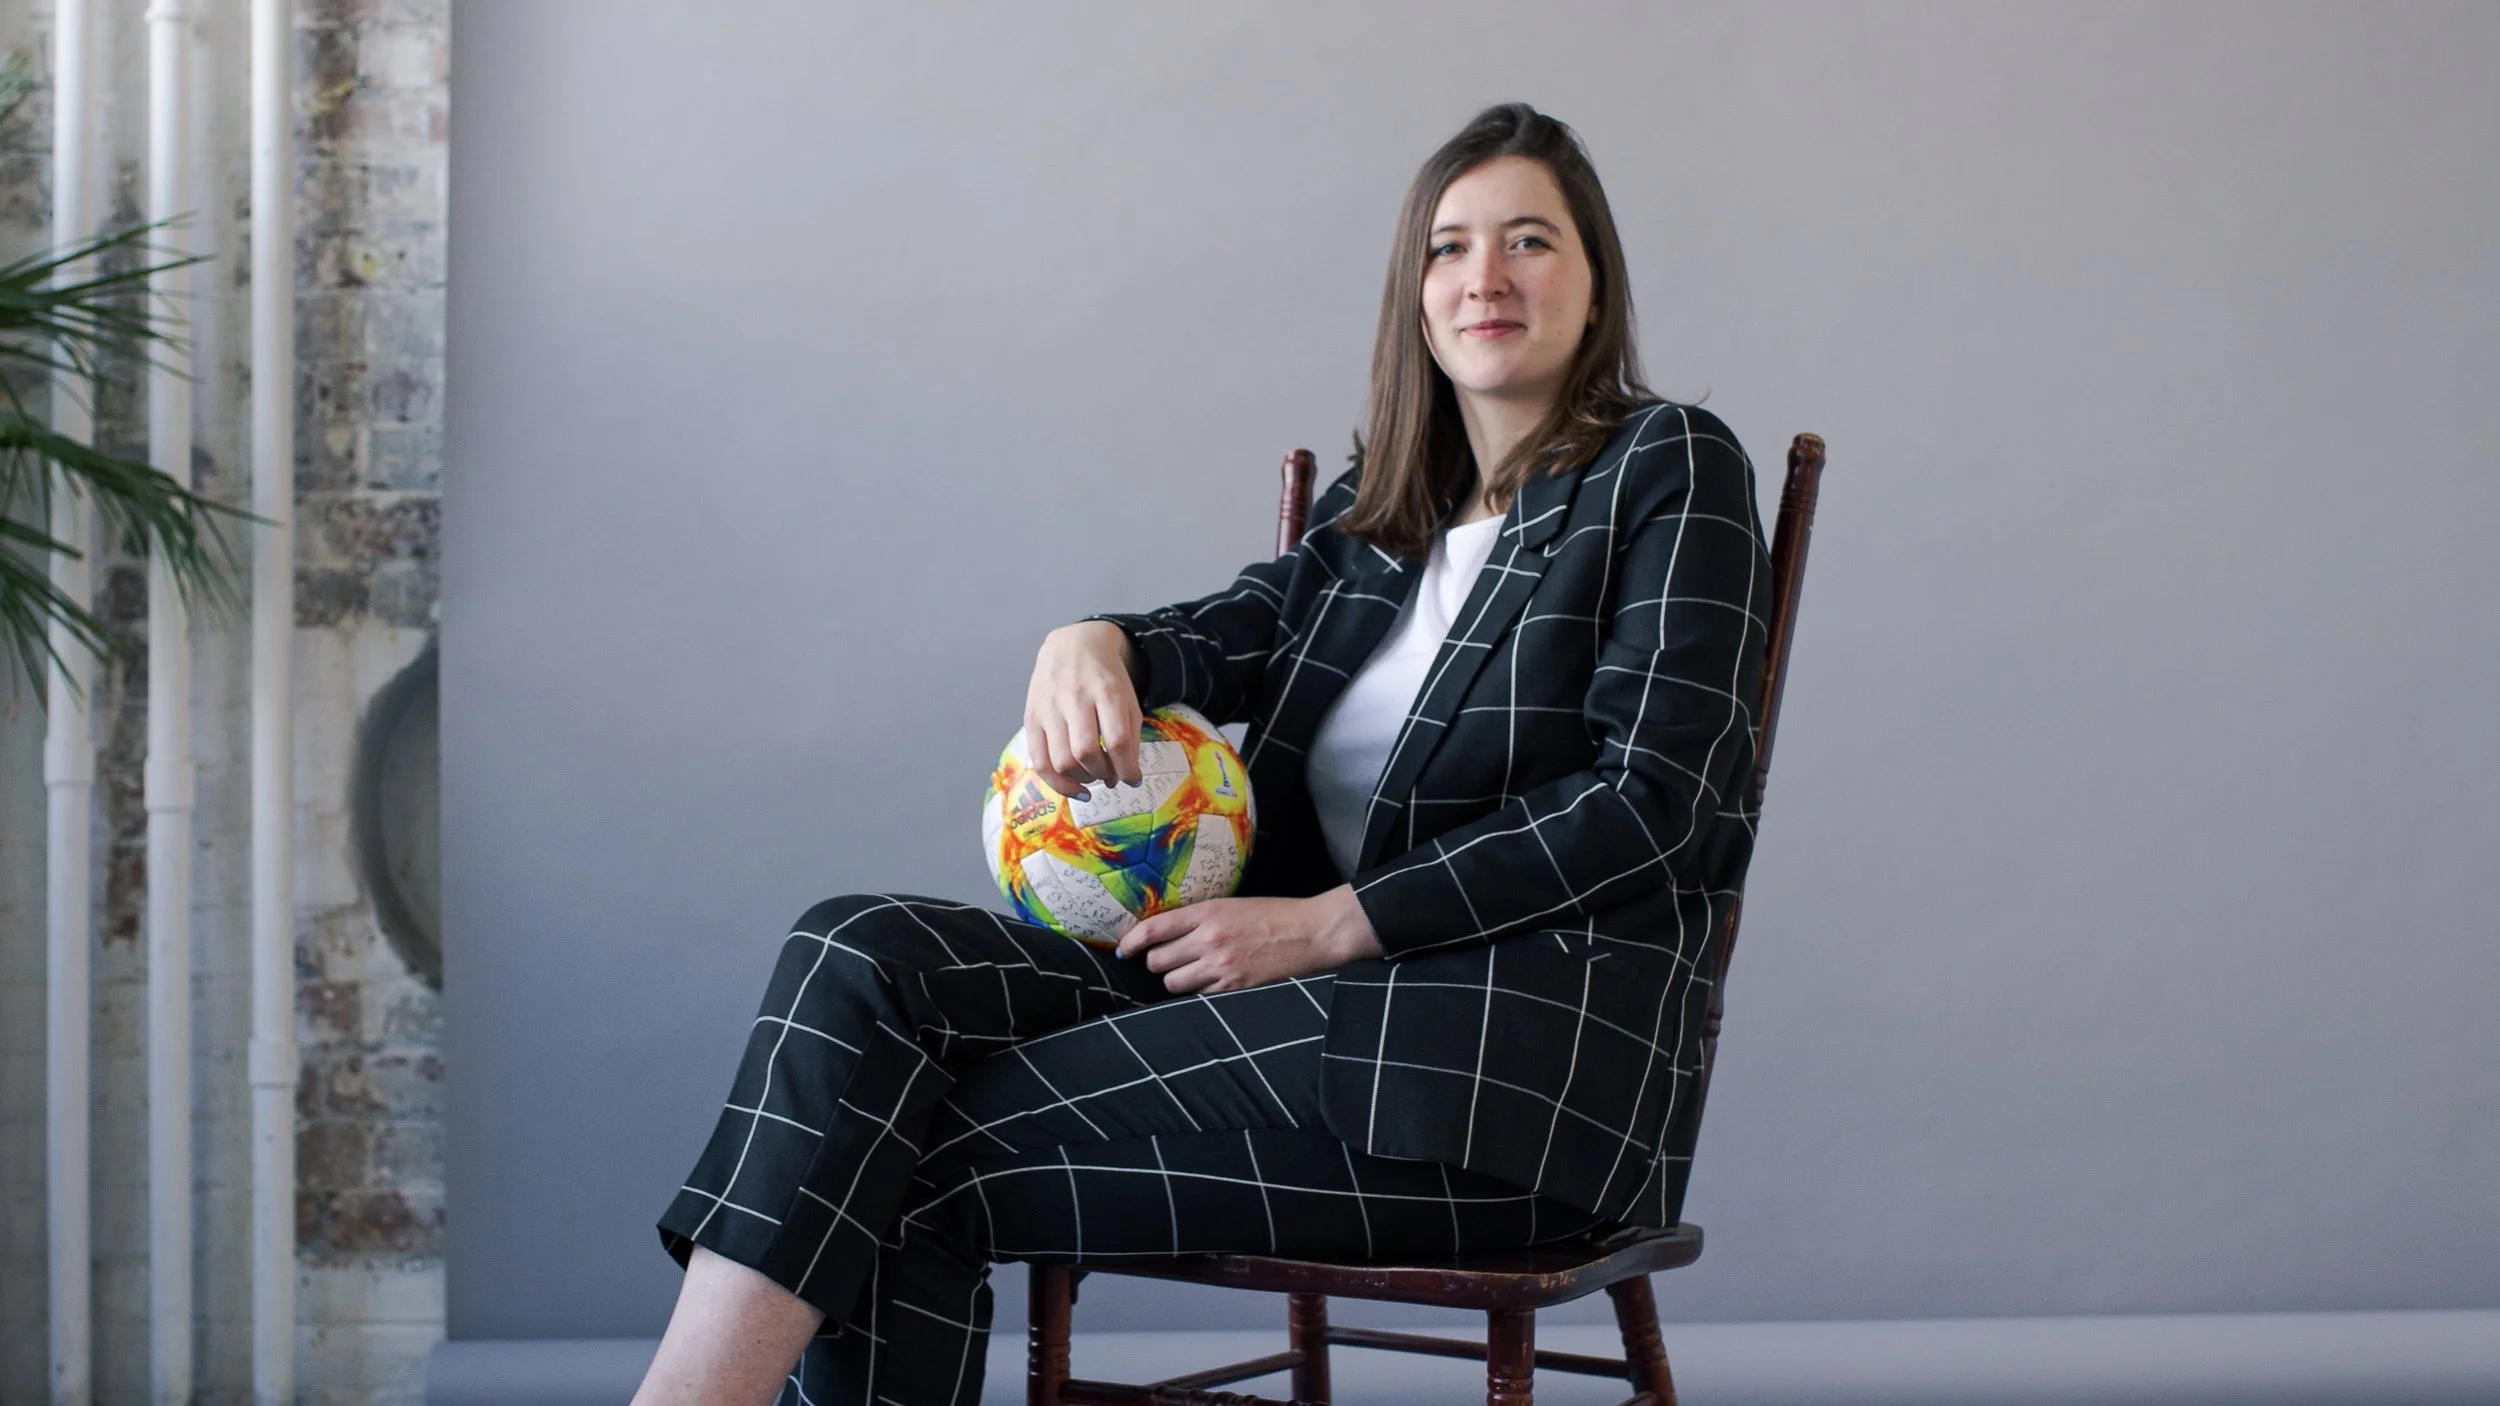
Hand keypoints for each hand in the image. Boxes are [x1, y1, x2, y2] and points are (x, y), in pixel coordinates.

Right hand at [1024, 621, 1143, 799]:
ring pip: (1061, 761)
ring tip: (1092, 777)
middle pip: (1086, 752)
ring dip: (1081, 780)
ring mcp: (1049, 708)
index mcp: (1106, 691)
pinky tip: (1072, 787)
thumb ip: (1130, 739)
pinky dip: (1057, 783)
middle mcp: (1074, 698)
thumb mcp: (1127, 700)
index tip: (1133, 780)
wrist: (1071, 646)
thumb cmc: (1104, 679)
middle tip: (1110, 776)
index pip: (1117, 740)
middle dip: (1102, 774)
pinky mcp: (1031, 718)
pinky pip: (1039, 761)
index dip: (1127, 769)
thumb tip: (1125, 780)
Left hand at [1116, 885, 1382, 993]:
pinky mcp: (1233, 987)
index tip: (1124, 950)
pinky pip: (1199, 995)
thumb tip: (1169, 932)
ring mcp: (1220, 966)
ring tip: (1192, 972)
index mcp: (1207, 912)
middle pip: (1158, 961)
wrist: (1311, 932)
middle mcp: (1208, 939)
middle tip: (1170, 960)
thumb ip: (1201, 917)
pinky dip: (1199, 991)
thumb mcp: (1233, 905)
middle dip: (1159, 963)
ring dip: (1177, 979)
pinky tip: (1212, 982)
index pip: (1154, 929)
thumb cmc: (1275, 914)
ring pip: (1173, 983)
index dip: (1132, 942)